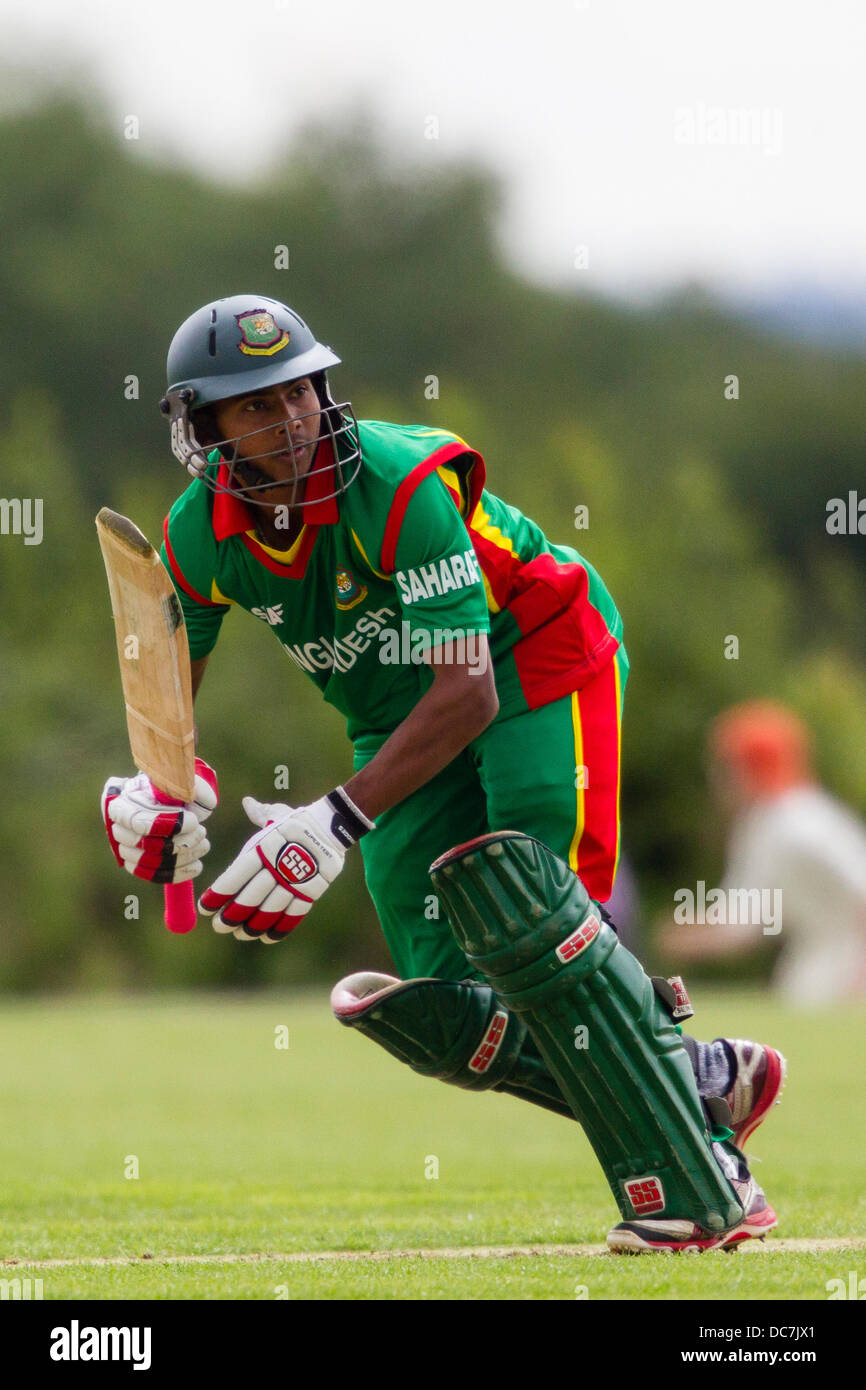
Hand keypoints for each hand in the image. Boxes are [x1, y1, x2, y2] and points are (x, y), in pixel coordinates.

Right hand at [101, 758, 218, 884]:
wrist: (166, 802)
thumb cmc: (171, 790)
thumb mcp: (178, 781)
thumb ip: (186, 786)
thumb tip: (193, 798)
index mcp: (122, 804)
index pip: (138, 820)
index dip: (167, 824)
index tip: (194, 821)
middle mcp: (118, 828)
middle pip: (145, 844)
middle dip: (180, 841)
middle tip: (202, 831)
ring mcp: (125, 849)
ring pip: (151, 862)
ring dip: (183, 856)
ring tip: (204, 845)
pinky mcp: (137, 865)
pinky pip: (155, 876)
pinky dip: (178, 873)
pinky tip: (197, 865)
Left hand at [199, 788, 372, 942]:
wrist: (333, 825)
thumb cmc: (297, 821)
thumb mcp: (276, 815)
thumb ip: (259, 814)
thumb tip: (247, 803)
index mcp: (262, 848)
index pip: (235, 876)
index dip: (218, 894)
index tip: (205, 908)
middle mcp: (276, 866)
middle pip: (249, 898)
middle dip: (231, 916)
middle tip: (219, 927)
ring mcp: (295, 881)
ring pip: (269, 911)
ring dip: (252, 926)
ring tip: (241, 934)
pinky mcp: (311, 891)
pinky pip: (293, 915)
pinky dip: (279, 929)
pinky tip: (266, 937)